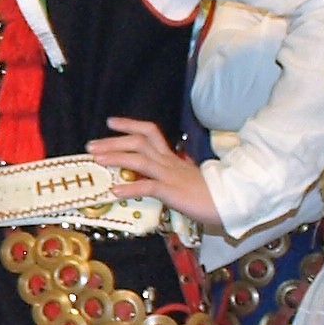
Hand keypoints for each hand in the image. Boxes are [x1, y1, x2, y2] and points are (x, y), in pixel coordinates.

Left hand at [88, 116, 223, 227]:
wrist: (232, 202)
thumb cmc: (210, 194)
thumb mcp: (186, 179)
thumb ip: (168, 176)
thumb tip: (148, 178)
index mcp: (172, 158)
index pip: (151, 133)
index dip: (130, 125)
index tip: (110, 122)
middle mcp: (170, 162)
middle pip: (140, 142)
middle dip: (113, 141)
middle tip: (91, 145)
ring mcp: (171, 176)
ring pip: (140, 159)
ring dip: (116, 157)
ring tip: (96, 159)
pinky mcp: (174, 191)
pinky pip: (149, 187)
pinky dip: (130, 188)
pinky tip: (115, 191)